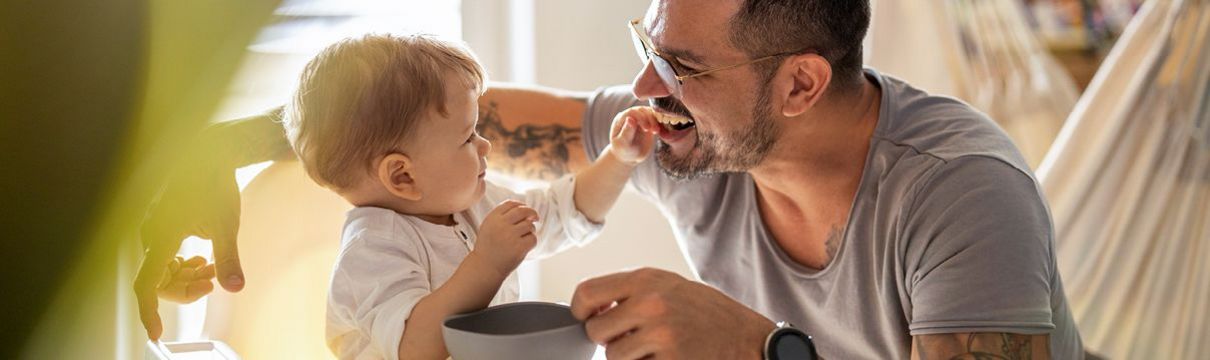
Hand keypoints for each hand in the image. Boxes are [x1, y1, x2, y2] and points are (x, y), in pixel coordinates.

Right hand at [134, 147, 244, 340]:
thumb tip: (235, 288)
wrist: (211, 153)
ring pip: (162, 268)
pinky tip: (203, 260)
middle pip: (157, 280)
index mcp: (160, 235)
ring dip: (186, 276)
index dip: (149, 311)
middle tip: (212, 282)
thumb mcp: (226, 225)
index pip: (147, 284)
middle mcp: (149, 233)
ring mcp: (152, 227)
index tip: (155, 333)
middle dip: (184, 288)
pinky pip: (164, 255)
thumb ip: (228, 258)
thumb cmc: (216, 184)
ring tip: (212, 269)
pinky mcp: (160, 223)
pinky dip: (183, 263)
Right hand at [473, 200, 539, 274]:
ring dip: (530, 230)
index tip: (525, 210)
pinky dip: (531, 242)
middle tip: (535, 217)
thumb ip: (503, 216)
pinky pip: (533, 238)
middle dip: (532, 212)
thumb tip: (526, 210)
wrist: (485, 267)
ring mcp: (510, 236)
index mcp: (493, 218)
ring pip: (529, 225)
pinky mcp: (519, 247)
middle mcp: (501, 225)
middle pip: (523, 211)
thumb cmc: (489, 247)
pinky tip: (524, 246)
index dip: (521, 205)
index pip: (511, 204)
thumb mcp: (489, 226)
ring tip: (522, 238)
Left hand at [571, 268, 775, 359]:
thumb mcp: (668, 285)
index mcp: (646, 279)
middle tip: (629, 337)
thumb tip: (588, 308)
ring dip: (627, 357)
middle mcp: (651, 304)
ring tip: (653, 348)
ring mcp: (660, 335)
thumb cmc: (705, 311)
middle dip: (607, 339)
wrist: (746, 338)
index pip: (587, 293)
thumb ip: (629, 292)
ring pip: (613, 356)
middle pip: (596, 330)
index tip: (586, 318)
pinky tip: (666, 357)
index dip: (580, 310)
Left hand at [608, 106, 658, 165]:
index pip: (632, 112)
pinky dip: (660, 123)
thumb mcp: (623, 144)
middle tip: (655, 131)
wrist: (630, 157)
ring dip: (656, 120)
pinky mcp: (649, 122)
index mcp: (621, 118)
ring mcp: (641, 118)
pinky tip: (662, 131)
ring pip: (651, 112)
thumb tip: (630, 118)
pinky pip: (657, 118)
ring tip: (657, 132)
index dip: (641, 118)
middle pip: (643, 110)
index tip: (647, 129)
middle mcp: (631, 115)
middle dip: (650, 119)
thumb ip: (626, 132)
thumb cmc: (623, 151)